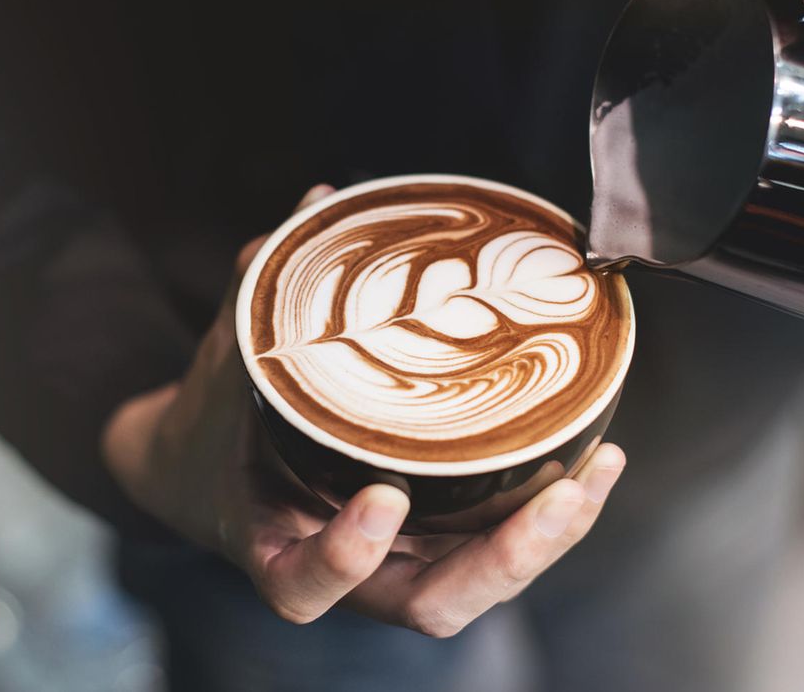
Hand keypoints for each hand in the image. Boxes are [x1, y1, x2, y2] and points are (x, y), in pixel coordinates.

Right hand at [102, 184, 627, 636]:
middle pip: (429, 604)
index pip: (301, 586)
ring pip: (478, 585)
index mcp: (272, 543)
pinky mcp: (435, 542)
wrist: (206, 465)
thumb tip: (321, 199)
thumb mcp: (227, 353)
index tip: (381, 496)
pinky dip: (551, 518)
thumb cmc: (213, 417)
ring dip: (546, 541)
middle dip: (502, 559)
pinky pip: (497, 547)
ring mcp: (397, 563)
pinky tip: (597, 460)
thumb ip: (263, 285)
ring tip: (597, 470)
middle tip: (557, 495)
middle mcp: (346, 571)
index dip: (343, 558)